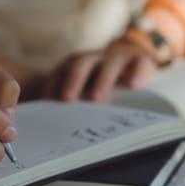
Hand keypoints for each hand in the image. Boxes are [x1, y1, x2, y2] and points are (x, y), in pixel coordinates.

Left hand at [41, 37, 160, 102]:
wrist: (131, 57)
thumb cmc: (100, 81)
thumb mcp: (84, 88)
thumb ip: (71, 102)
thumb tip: (52, 129)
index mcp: (75, 66)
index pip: (59, 74)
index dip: (51, 87)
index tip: (44, 104)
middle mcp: (94, 59)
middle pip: (80, 64)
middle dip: (73, 81)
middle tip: (67, 100)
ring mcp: (118, 58)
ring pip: (109, 65)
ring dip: (101, 81)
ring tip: (97, 100)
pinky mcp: (141, 60)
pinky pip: (139, 64)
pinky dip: (136, 73)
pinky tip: (132, 87)